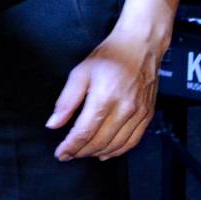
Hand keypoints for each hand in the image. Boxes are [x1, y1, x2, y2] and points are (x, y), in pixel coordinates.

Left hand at [46, 1, 173, 160]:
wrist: (140, 46)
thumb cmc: (110, 57)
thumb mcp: (80, 73)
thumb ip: (66, 101)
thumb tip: (53, 123)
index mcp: (104, 97)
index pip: (84, 132)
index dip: (70, 146)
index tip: (60, 153)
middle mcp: (124, 108)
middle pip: (98, 142)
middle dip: (80, 152)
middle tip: (69, 153)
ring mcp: (138, 113)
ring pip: (115, 145)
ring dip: (96, 153)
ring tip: (83, 152)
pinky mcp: (147, 115)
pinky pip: (132, 141)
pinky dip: (117, 151)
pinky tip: (105, 152)